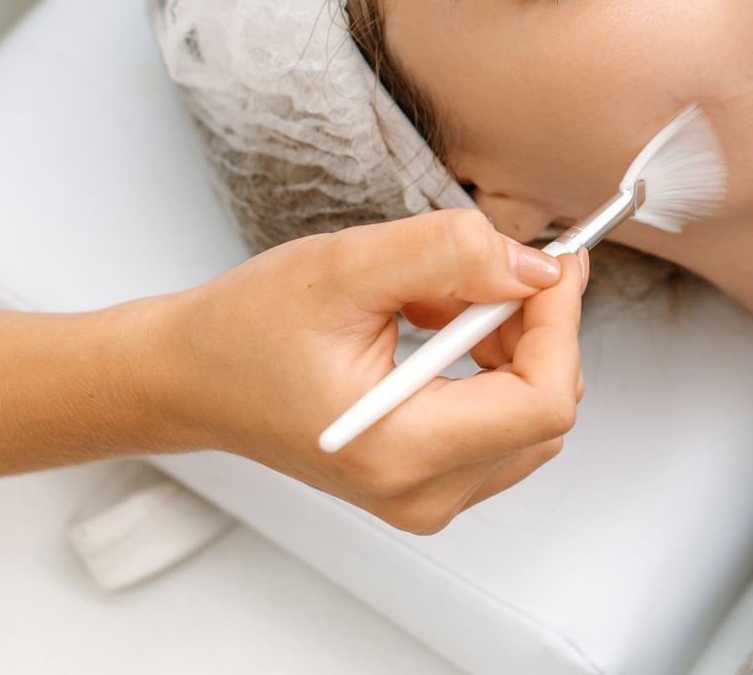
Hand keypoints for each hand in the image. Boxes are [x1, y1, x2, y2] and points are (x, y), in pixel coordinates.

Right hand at [148, 209, 587, 534]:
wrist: (191, 378)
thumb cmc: (248, 329)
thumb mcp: (347, 265)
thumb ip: (450, 255)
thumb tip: (537, 271)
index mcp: (400, 451)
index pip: (543, 401)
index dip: (560, 323)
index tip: (552, 264)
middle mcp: (422, 493)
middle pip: (546, 408)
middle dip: (534, 327)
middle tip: (489, 267)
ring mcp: (427, 497)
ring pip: (532, 412)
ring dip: (511, 342)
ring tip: (437, 302)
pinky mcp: (427, 482)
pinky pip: (503, 421)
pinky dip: (491, 364)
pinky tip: (438, 329)